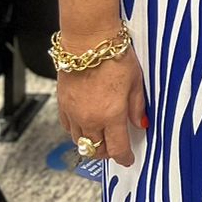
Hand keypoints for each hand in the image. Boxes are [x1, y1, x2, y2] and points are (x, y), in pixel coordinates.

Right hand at [56, 47, 147, 166]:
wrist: (88, 41)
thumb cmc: (114, 56)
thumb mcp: (136, 80)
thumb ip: (136, 106)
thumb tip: (139, 123)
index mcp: (111, 115)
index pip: (117, 148)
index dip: (124, 157)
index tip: (128, 159)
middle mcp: (90, 119)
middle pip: (95, 149)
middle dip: (107, 153)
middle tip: (116, 149)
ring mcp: (73, 113)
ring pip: (79, 141)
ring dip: (91, 143)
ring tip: (101, 137)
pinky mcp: (62, 104)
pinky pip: (68, 127)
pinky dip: (77, 131)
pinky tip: (85, 124)